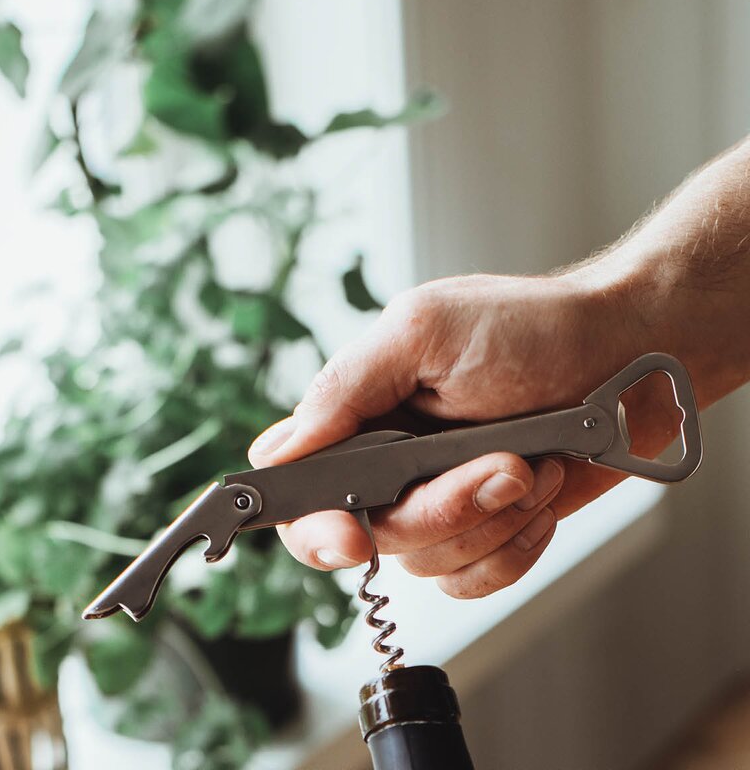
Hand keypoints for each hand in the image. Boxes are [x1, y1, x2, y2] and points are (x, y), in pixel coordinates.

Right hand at [248, 271, 669, 598]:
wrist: (626, 356)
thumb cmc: (530, 327)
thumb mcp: (426, 330)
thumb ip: (346, 387)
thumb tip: (280, 452)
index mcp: (361, 411)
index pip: (297, 483)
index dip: (310, 522)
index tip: (352, 534)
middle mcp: (390, 462)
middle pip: (368, 534)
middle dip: (436, 512)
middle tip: (494, 468)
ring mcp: (438, 499)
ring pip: (427, 562)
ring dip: (491, 516)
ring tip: (531, 460)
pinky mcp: (485, 528)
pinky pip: (472, 578)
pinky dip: (513, 546)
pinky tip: (539, 495)